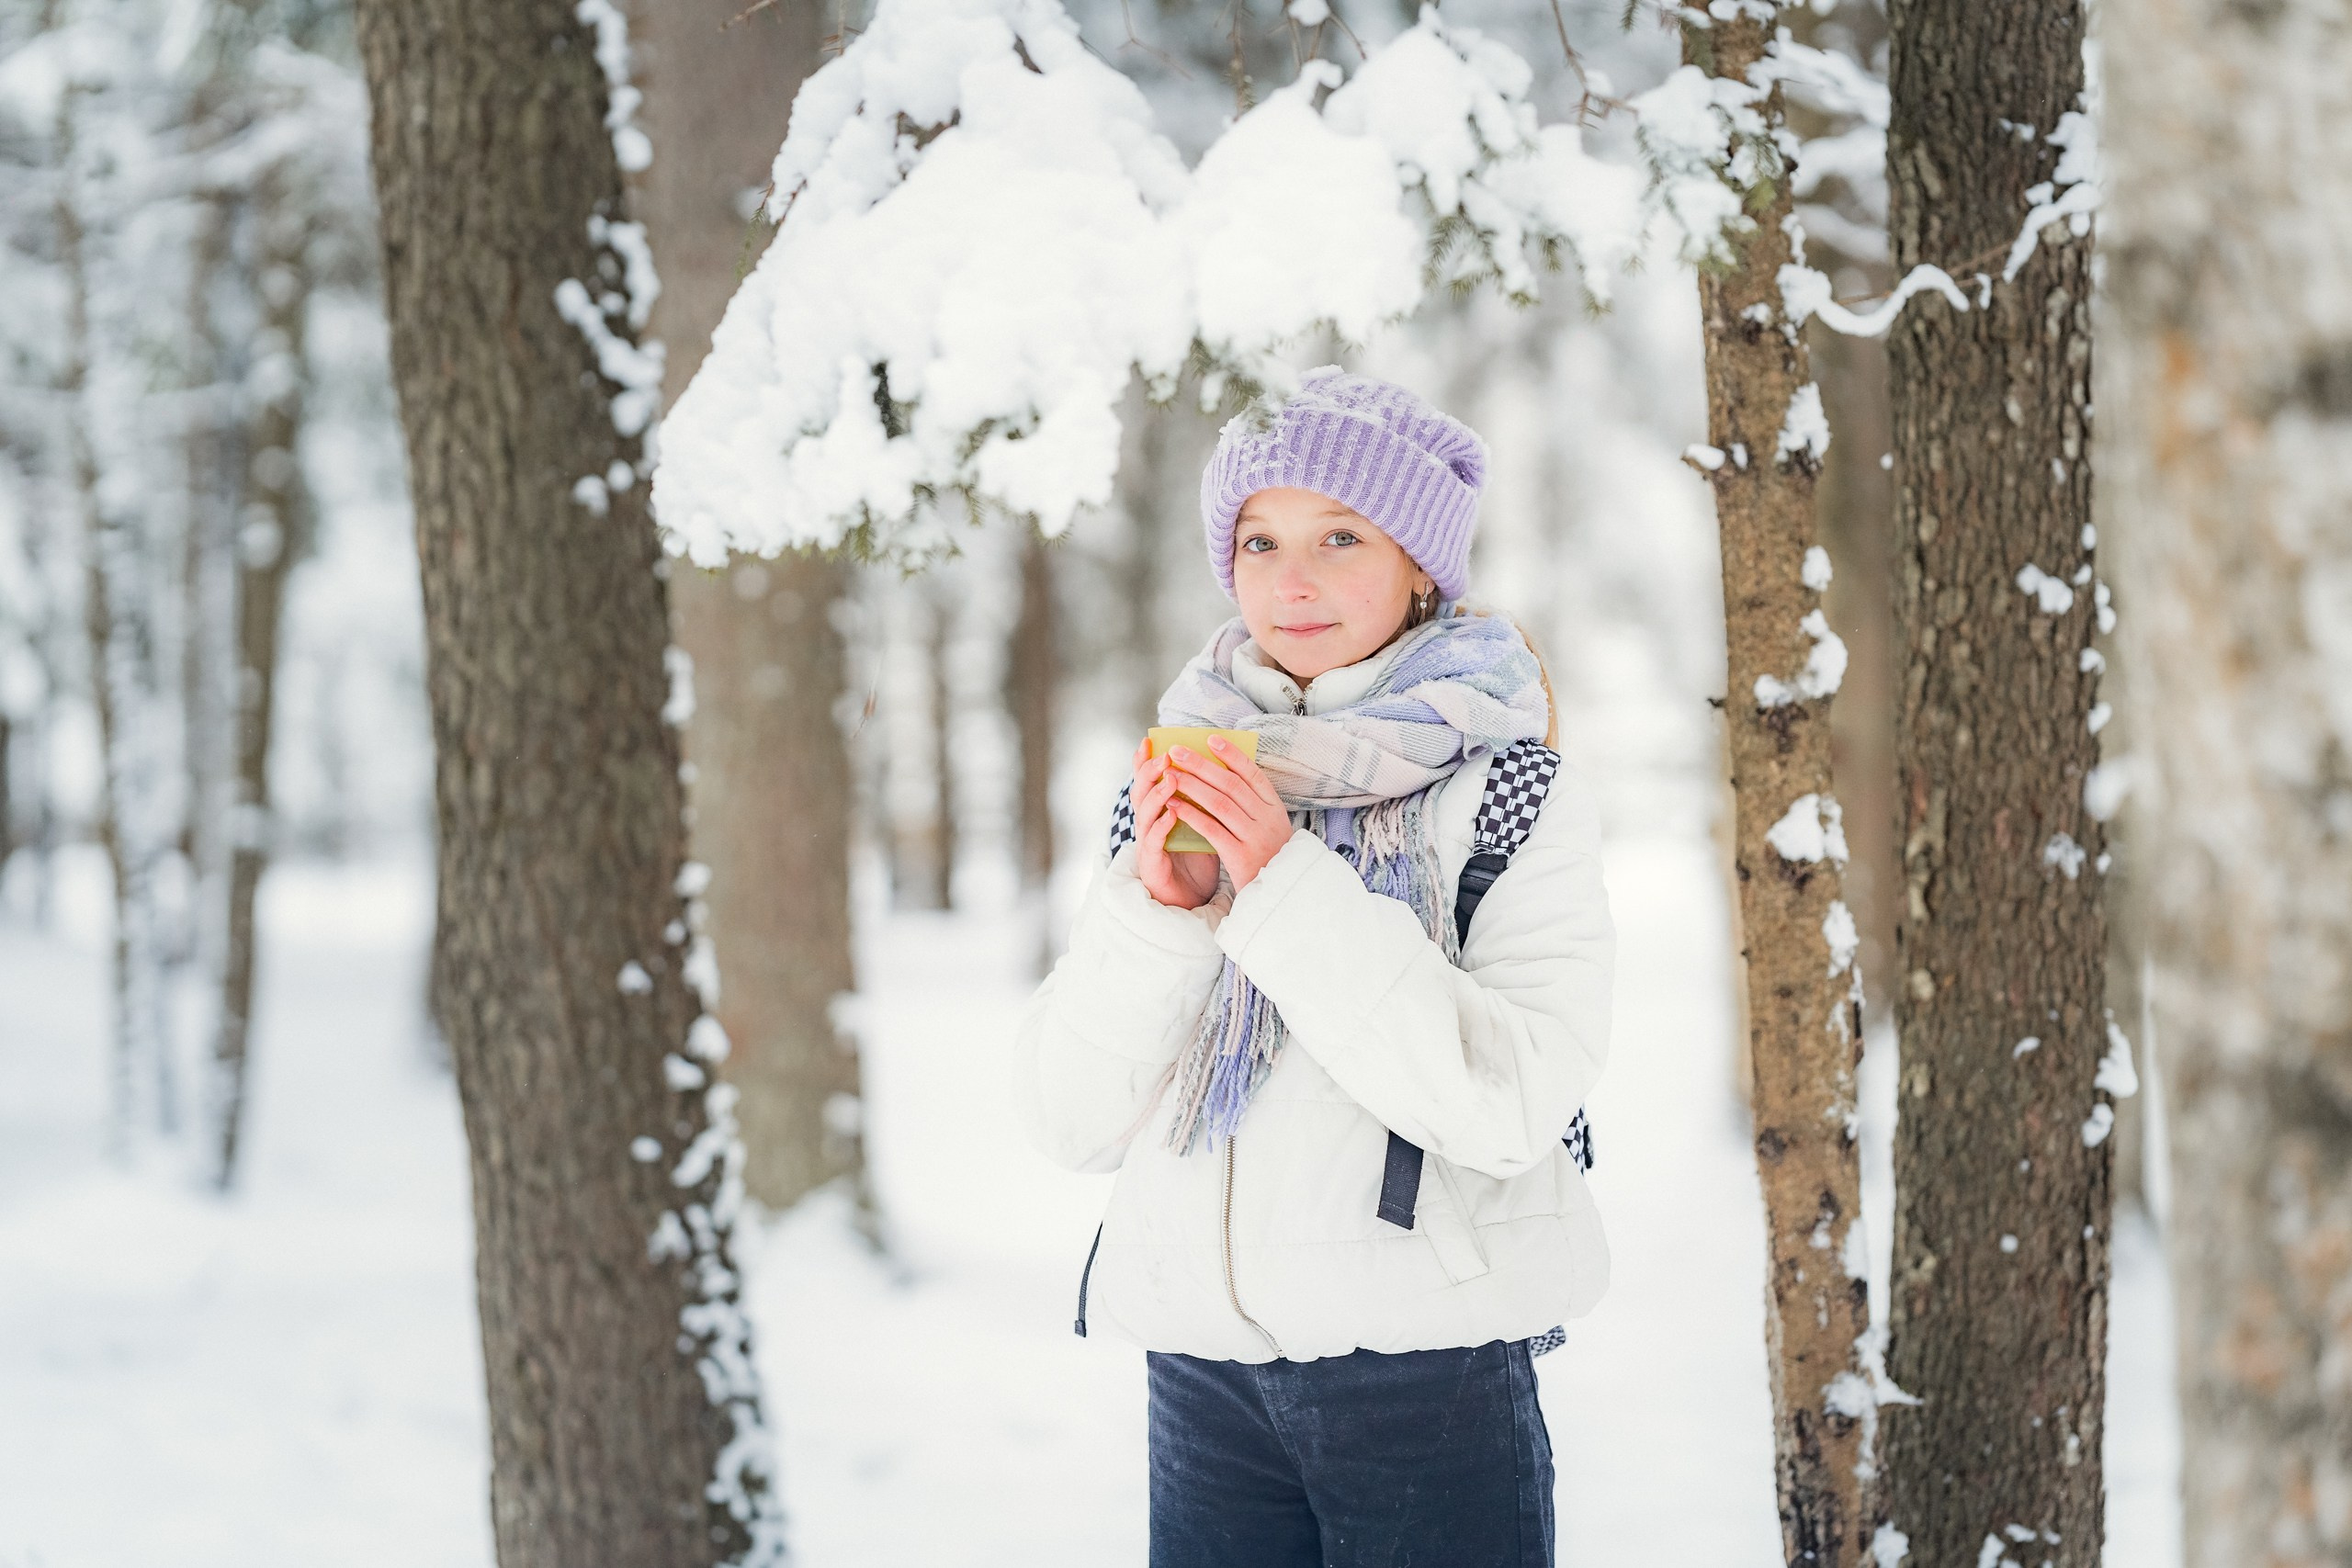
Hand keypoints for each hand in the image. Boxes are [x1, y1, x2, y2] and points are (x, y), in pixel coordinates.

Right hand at [1130, 739, 1221, 909]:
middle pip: (1140, 792)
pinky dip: (1162, 827)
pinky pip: (1155, 842)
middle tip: (1165, 755)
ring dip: (1158, 794)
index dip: (1145, 761)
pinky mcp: (1152, 863)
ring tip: (1170, 778)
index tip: (1150, 740)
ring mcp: (1147, 843)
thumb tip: (1219, 771)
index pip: (1148, 781)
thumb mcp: (1199, 823)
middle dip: (1150, 771)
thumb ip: (1200, 800)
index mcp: (1157, 812)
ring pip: (1145, 814)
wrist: (1189, 898)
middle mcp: (1147, 824)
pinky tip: (1171, 814)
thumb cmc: (1194, 858)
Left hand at [1163, 735, 1292, 891]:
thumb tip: (1223, 776)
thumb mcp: (1269, 829)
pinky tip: (1173, 803)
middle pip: (1231, 784)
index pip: (1253, 775)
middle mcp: (1267, 820)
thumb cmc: (1268, 860)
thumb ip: (1252, 806)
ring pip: (1219, 803)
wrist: (1279, 897)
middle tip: (1177, 751)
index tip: (1211, 739)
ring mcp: (1255, 838)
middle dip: (1201, 765)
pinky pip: (1212, 829)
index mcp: (1275, 810)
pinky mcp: (1241, 857)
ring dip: (1191, 785)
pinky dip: (1191, 814)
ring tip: (1170, 773)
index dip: (1232, 755)